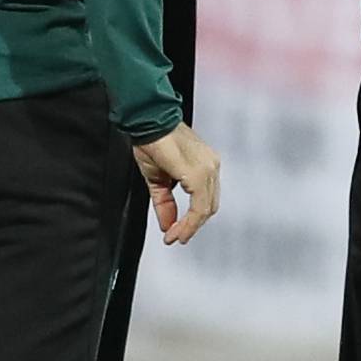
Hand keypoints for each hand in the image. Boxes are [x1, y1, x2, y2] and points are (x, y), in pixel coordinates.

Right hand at [132, 121, 219, 244]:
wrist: (148, 122)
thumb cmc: (153, 142)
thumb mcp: (158, 180)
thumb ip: (165, 203)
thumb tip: (167, 225)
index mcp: (206, 165)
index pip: (205, 200)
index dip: (191, 221)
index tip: (175, 234)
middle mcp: (212, 166)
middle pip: (208, 207)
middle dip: (191, 226)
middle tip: (174, 238)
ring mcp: (208, 169)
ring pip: (206, 208)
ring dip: (190, 227)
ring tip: (174, 236)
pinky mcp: (199, 173)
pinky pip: (199, 205)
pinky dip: (189, 221)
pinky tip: (177, 229)